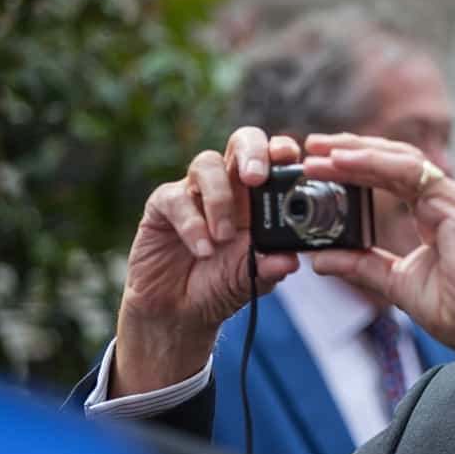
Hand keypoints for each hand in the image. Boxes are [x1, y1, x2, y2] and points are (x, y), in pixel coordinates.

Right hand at [112, 127, 300, 396]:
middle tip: (256, 178)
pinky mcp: (163, 205)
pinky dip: (192, 224)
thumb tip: (291, 259)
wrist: (180, 312)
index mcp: (260, 195)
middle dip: (252, 152)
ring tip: (224, 237)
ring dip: (220, 199)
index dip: (283, 150)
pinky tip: (203, 249)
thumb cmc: (222, 284)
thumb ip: (271, 266)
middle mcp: (230, 185)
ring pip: (207, 163)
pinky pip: (176, 198)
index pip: (275, 157)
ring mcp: (195, 191)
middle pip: (242, 141)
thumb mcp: (254, 279)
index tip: (291, 158)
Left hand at [303, 133, 454, 391]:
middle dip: (351, 149)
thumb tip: (319, 259)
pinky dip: (373, 163)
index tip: (319, 166)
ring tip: (320, 152)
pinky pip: (409, 172)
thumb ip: (362, 266)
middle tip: (312, 147)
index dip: (356, 167)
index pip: (392, 176)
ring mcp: (454, 198)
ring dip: (356, 152)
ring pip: (399, 159)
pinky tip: (344, 162)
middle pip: (394, 159)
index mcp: (437, 213)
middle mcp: (447, 199)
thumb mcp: (396, 283)